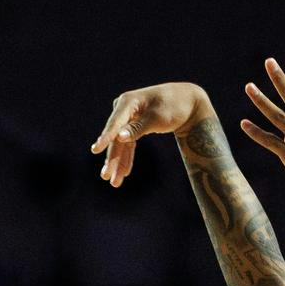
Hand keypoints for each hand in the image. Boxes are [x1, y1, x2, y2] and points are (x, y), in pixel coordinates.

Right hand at [90, 83, 212, 187]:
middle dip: (113, 158)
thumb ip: (137, 128)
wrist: (188, 102)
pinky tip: (124, 173)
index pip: (115, 123)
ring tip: (114, 183)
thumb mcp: (157, 118)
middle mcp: (124, 109)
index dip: (105, 138)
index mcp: (128, 102)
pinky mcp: (133, 126)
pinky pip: (128, 144)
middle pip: (116, 137)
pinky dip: (127, 158)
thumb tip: (119, 138)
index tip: (96, 150)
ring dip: (118, 163)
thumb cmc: (174, 106)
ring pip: (120, 144)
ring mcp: (127, 118)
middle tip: (106, 177)